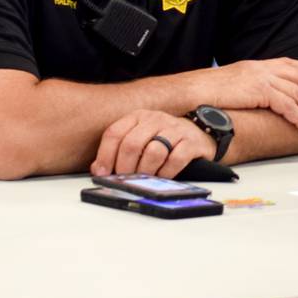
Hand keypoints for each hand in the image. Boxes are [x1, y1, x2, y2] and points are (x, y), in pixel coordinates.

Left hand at [91, 110, 212, 177]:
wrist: (198, 133)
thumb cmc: (163, 140)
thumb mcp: (139, 139)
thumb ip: (117, 151)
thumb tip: (98, 169)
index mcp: (138, 117)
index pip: (114, 133)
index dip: (105, 156)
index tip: (103, 173)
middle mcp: (155, 119)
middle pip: (132, 144)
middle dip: (125, 168)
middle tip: (126, 180)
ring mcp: (174, 129)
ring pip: (154, 152)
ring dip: (146, 171)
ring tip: (145, 179)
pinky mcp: (191, 141)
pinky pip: (175, 159)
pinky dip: (166, 172)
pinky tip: (163, 176)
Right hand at [201, 57, 297, 132]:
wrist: (195, 90)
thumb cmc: (209, 90)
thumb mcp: (235, 81)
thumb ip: (251, 83)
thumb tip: (260, 93)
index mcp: (258, 65)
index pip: (290, 64)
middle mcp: (264, 69)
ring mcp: (263, 79)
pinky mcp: (260, 92)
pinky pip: (287, 105)